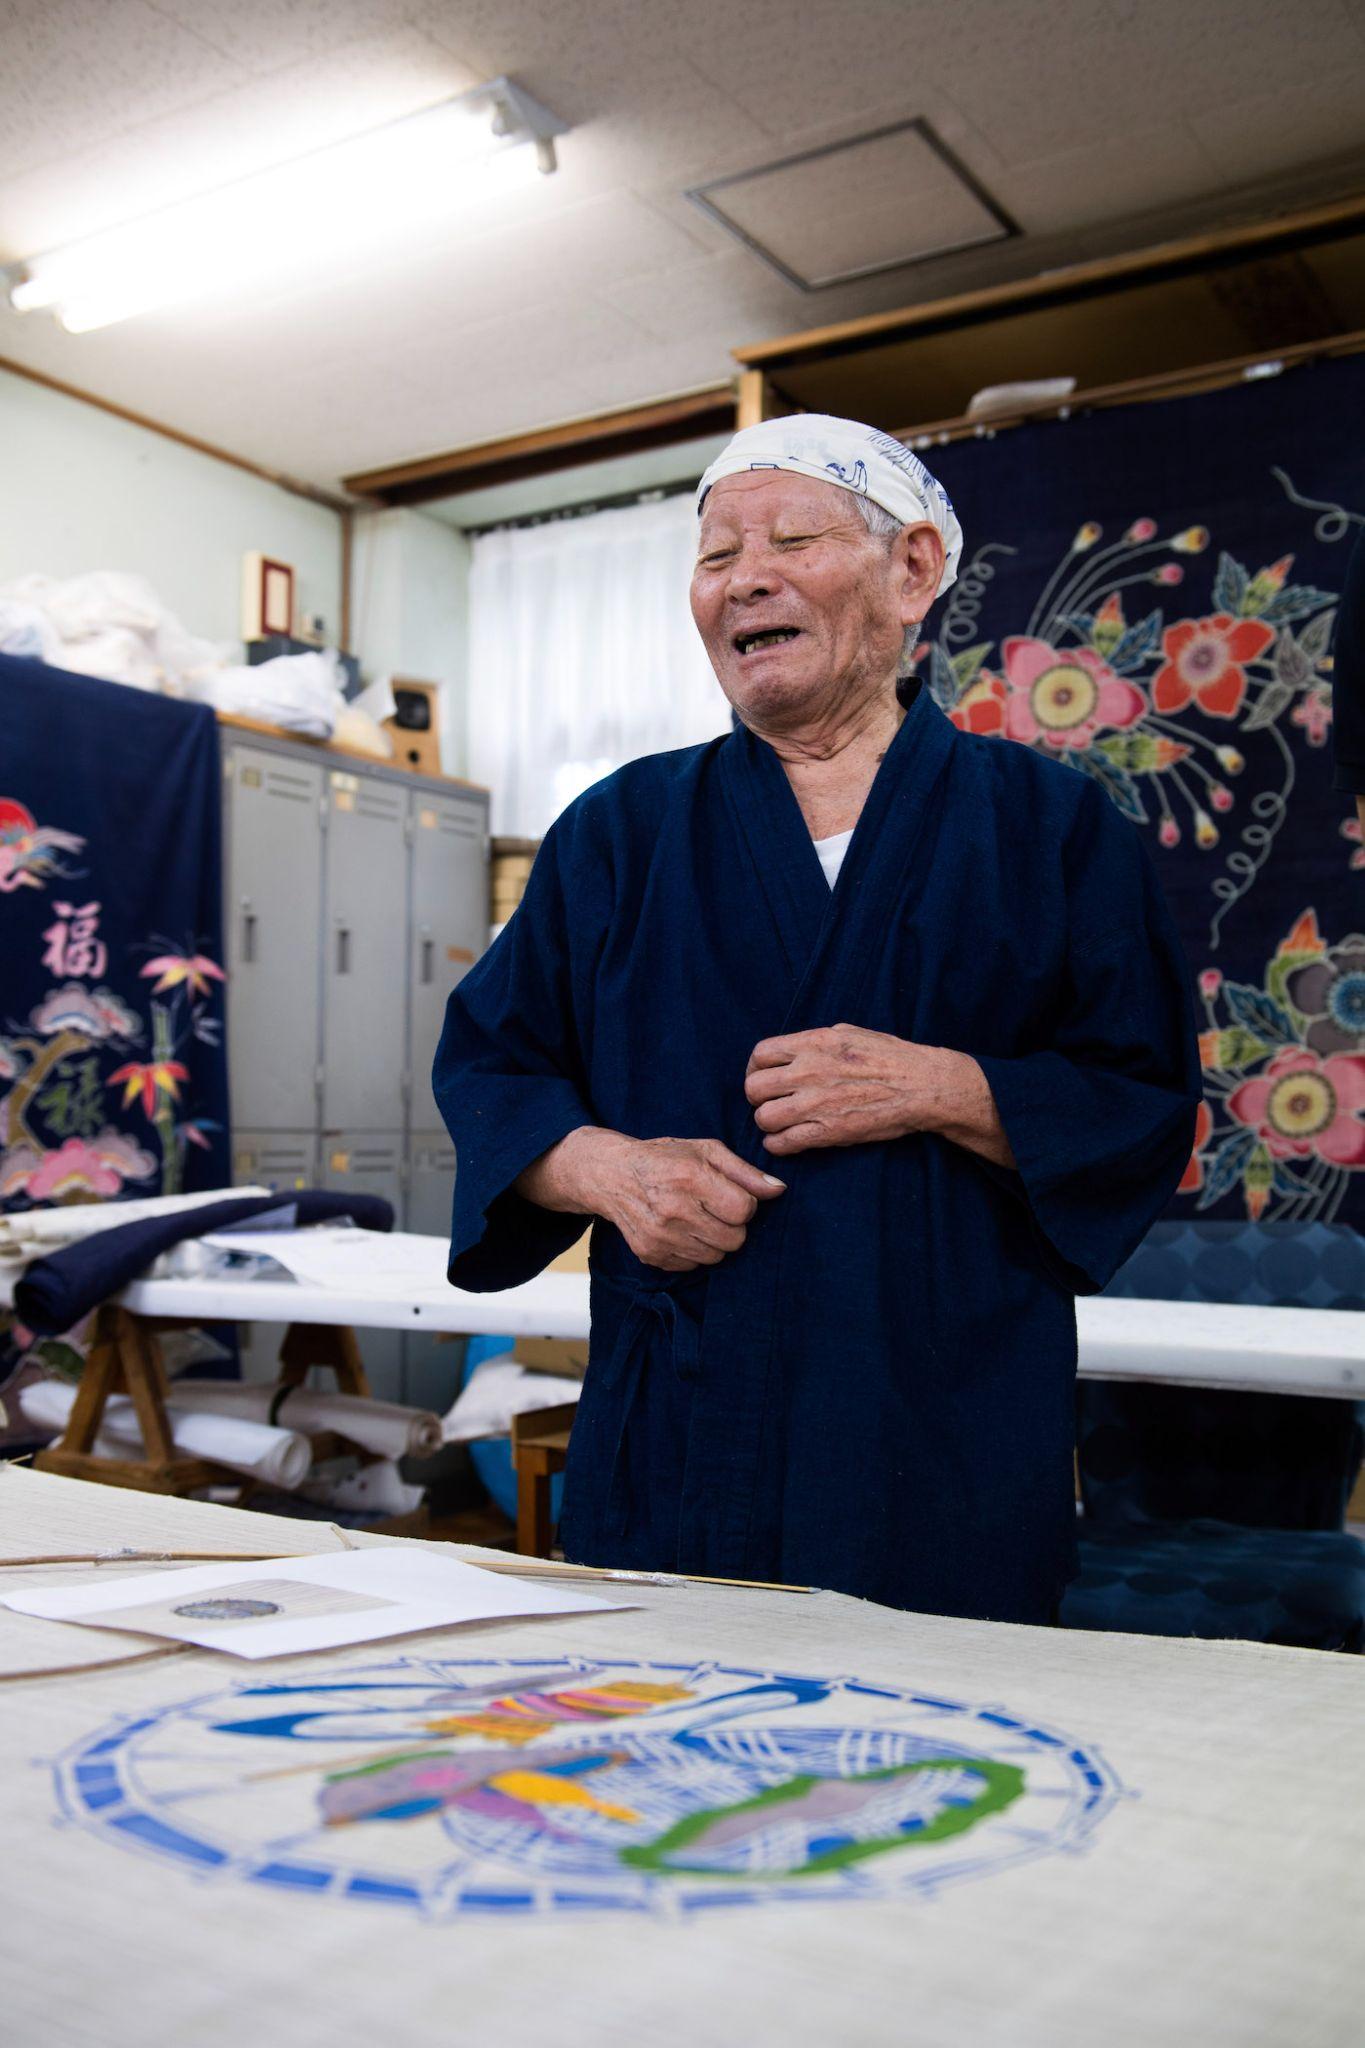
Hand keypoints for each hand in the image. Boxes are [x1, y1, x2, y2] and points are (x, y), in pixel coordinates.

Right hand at [516, 1127, 784, 1271]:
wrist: (611, 1175)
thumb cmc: (665, 1158)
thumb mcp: (705, 1150)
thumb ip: (744, 1171)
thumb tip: (778, 1190)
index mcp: (689, 1177)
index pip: (743, 1210)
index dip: (744, 1203)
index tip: (731, 1194)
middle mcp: (673, 1209)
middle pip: (735, 1239)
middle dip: (732, 1225)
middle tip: (715, 1208)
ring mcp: (660, 1236)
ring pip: (717, 1256)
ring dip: (714, 1239)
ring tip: (697, 1218)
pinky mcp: (651, 1255)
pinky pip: (694, 1265)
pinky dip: (694, 1250)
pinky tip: (680, 1229)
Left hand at [745, 1025, 987, 1157]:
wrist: (922, 1086)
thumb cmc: (890, 1057)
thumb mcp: (849, 1032)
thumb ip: (814, 1042)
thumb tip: (791, 1051)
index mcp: (814, 1043)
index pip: (760, 1054)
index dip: (756, 1068)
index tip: (764, 1076)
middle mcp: (808, 1071)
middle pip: (754, 1088)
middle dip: (758, 1097)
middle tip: (770, 1102)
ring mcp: (815, 1103)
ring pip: (763, 1118)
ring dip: (768, 1123)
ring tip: (781, 1123)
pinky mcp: (826, 1132)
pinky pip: (781, 1143)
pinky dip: (778, 1145)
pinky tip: (788, 1141)